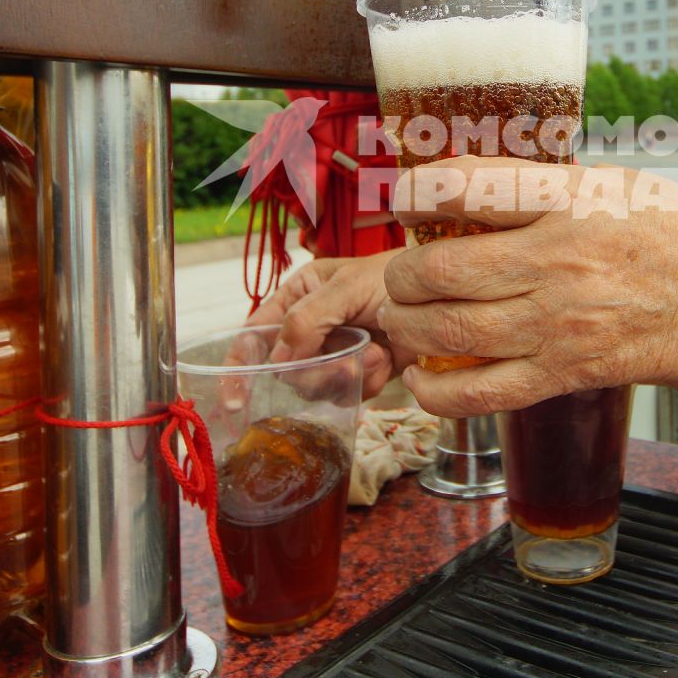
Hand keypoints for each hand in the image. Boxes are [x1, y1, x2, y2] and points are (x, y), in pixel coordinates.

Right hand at [246, 251, 403, 398]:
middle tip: (343, 360)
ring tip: (375, 352)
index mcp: (296, 298)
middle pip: (286, 372)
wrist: (441, 298)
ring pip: (315, 389)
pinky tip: (384, 360)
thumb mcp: (346, 287)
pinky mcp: (360, 372)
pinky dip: (366, 383)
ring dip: (345, 375)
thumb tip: (280, 359)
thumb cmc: (392, 277)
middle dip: (314, 373)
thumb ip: (308, 319)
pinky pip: (347, 395)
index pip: (254, 335)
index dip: (239, 367)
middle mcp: (309, 328)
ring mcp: (334, 353)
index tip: (236, 399)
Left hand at [376, 157, 677, 417]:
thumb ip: (537, 182)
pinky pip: (480, 392)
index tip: (404, 198)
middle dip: (402, 274)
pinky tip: (423, 377)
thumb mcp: (608, 181)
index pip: (469, 186)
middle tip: (403, 274)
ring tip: (406, 317)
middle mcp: (560, 259)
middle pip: (442, 270)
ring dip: (408, 326)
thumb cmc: (669, 232)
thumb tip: (456, 181)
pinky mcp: (564, 372)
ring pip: (448, 332)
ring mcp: (560, 322)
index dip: (417, 191)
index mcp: (569, 198)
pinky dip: (435, 391)